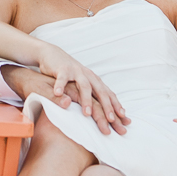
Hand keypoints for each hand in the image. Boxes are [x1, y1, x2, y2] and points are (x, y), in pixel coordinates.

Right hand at [3, 66, 128, 135]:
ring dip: (86, 100)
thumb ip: (91, 97)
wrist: (52, 54)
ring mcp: (76, 71)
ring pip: (84, 86)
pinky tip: (59, 94)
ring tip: (87, 114)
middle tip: (111, 120)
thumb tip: (103, 115)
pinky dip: (61, 85)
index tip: (124, 118)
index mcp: (94, 81)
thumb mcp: (81, 86)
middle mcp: (88, 76)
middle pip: (100, 92)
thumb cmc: (68, 74)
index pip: (108, 94)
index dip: (116, 106)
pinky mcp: (62, 68)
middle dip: (107, 106)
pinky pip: (62, 78)